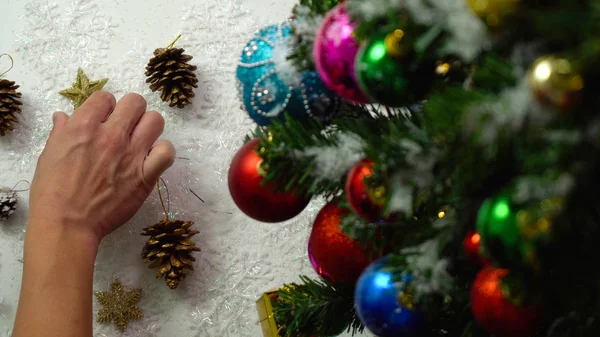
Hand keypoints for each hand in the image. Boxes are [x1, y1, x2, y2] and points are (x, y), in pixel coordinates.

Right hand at [29, 92, 174, 241]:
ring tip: (140, 141)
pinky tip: (152, 158)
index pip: (105, 97)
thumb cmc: (52, 192)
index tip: (103, 120)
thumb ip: (61, 132)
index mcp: (84, 126)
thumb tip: (63, 116)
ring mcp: (131, 154)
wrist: (67, 224)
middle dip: (130, 111)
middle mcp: (111, 135)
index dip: (105, 107)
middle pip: (135, 102)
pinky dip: (162, 152)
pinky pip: (167, 152)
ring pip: (155, 120)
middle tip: (124, 127)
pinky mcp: (145, 175)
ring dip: (148, 128)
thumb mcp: (48, 155)